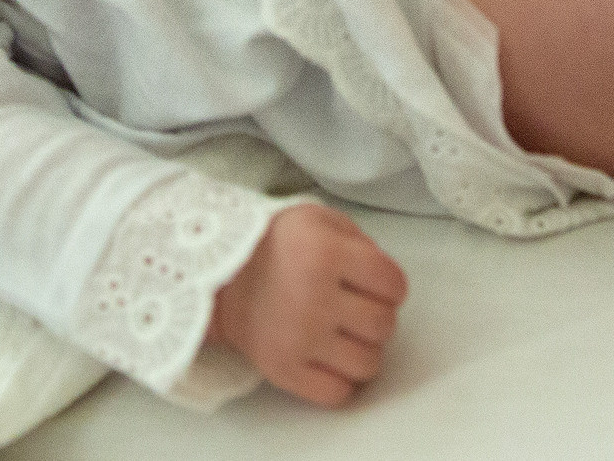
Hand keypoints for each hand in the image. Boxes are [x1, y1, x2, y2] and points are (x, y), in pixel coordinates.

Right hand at [211, 204, 405, 407]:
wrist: (219, 276)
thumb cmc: (271, 247)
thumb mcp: (318, 220)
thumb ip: (361, 243)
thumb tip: (385, 280)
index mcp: (326, 255)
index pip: (394, 285)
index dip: (389, 285)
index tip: (375, 285)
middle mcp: (314, 298)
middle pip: (384, 325)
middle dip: (376, 315)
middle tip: (356, 308)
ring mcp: (299, 339)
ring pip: (367, 364)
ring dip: (362, 350)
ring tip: (343, 335)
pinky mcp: (284, 370)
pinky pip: (338, 394)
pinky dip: (339, 380)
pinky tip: (328, 358)